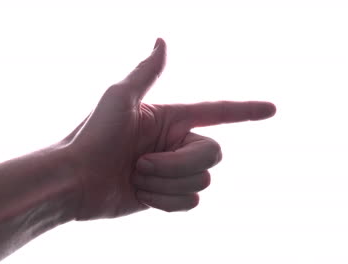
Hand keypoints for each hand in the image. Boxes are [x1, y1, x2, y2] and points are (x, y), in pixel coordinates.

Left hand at [64, 38, 275, 219]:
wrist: (76, 182)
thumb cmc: (93, 136)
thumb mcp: (120, 98)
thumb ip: (146, 72)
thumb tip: (162, 40)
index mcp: (173, 119)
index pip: (219, 112)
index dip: (246, 110)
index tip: (272, 109)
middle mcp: (178, 144)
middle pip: (213, 154)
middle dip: (177, 164)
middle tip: (140, 162)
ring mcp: (174, 172)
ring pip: (201, 181)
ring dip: (164, 183)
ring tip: (135, 176)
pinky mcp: (169, 196)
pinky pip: (191, 203)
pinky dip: (164, 201)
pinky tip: (140, 194)